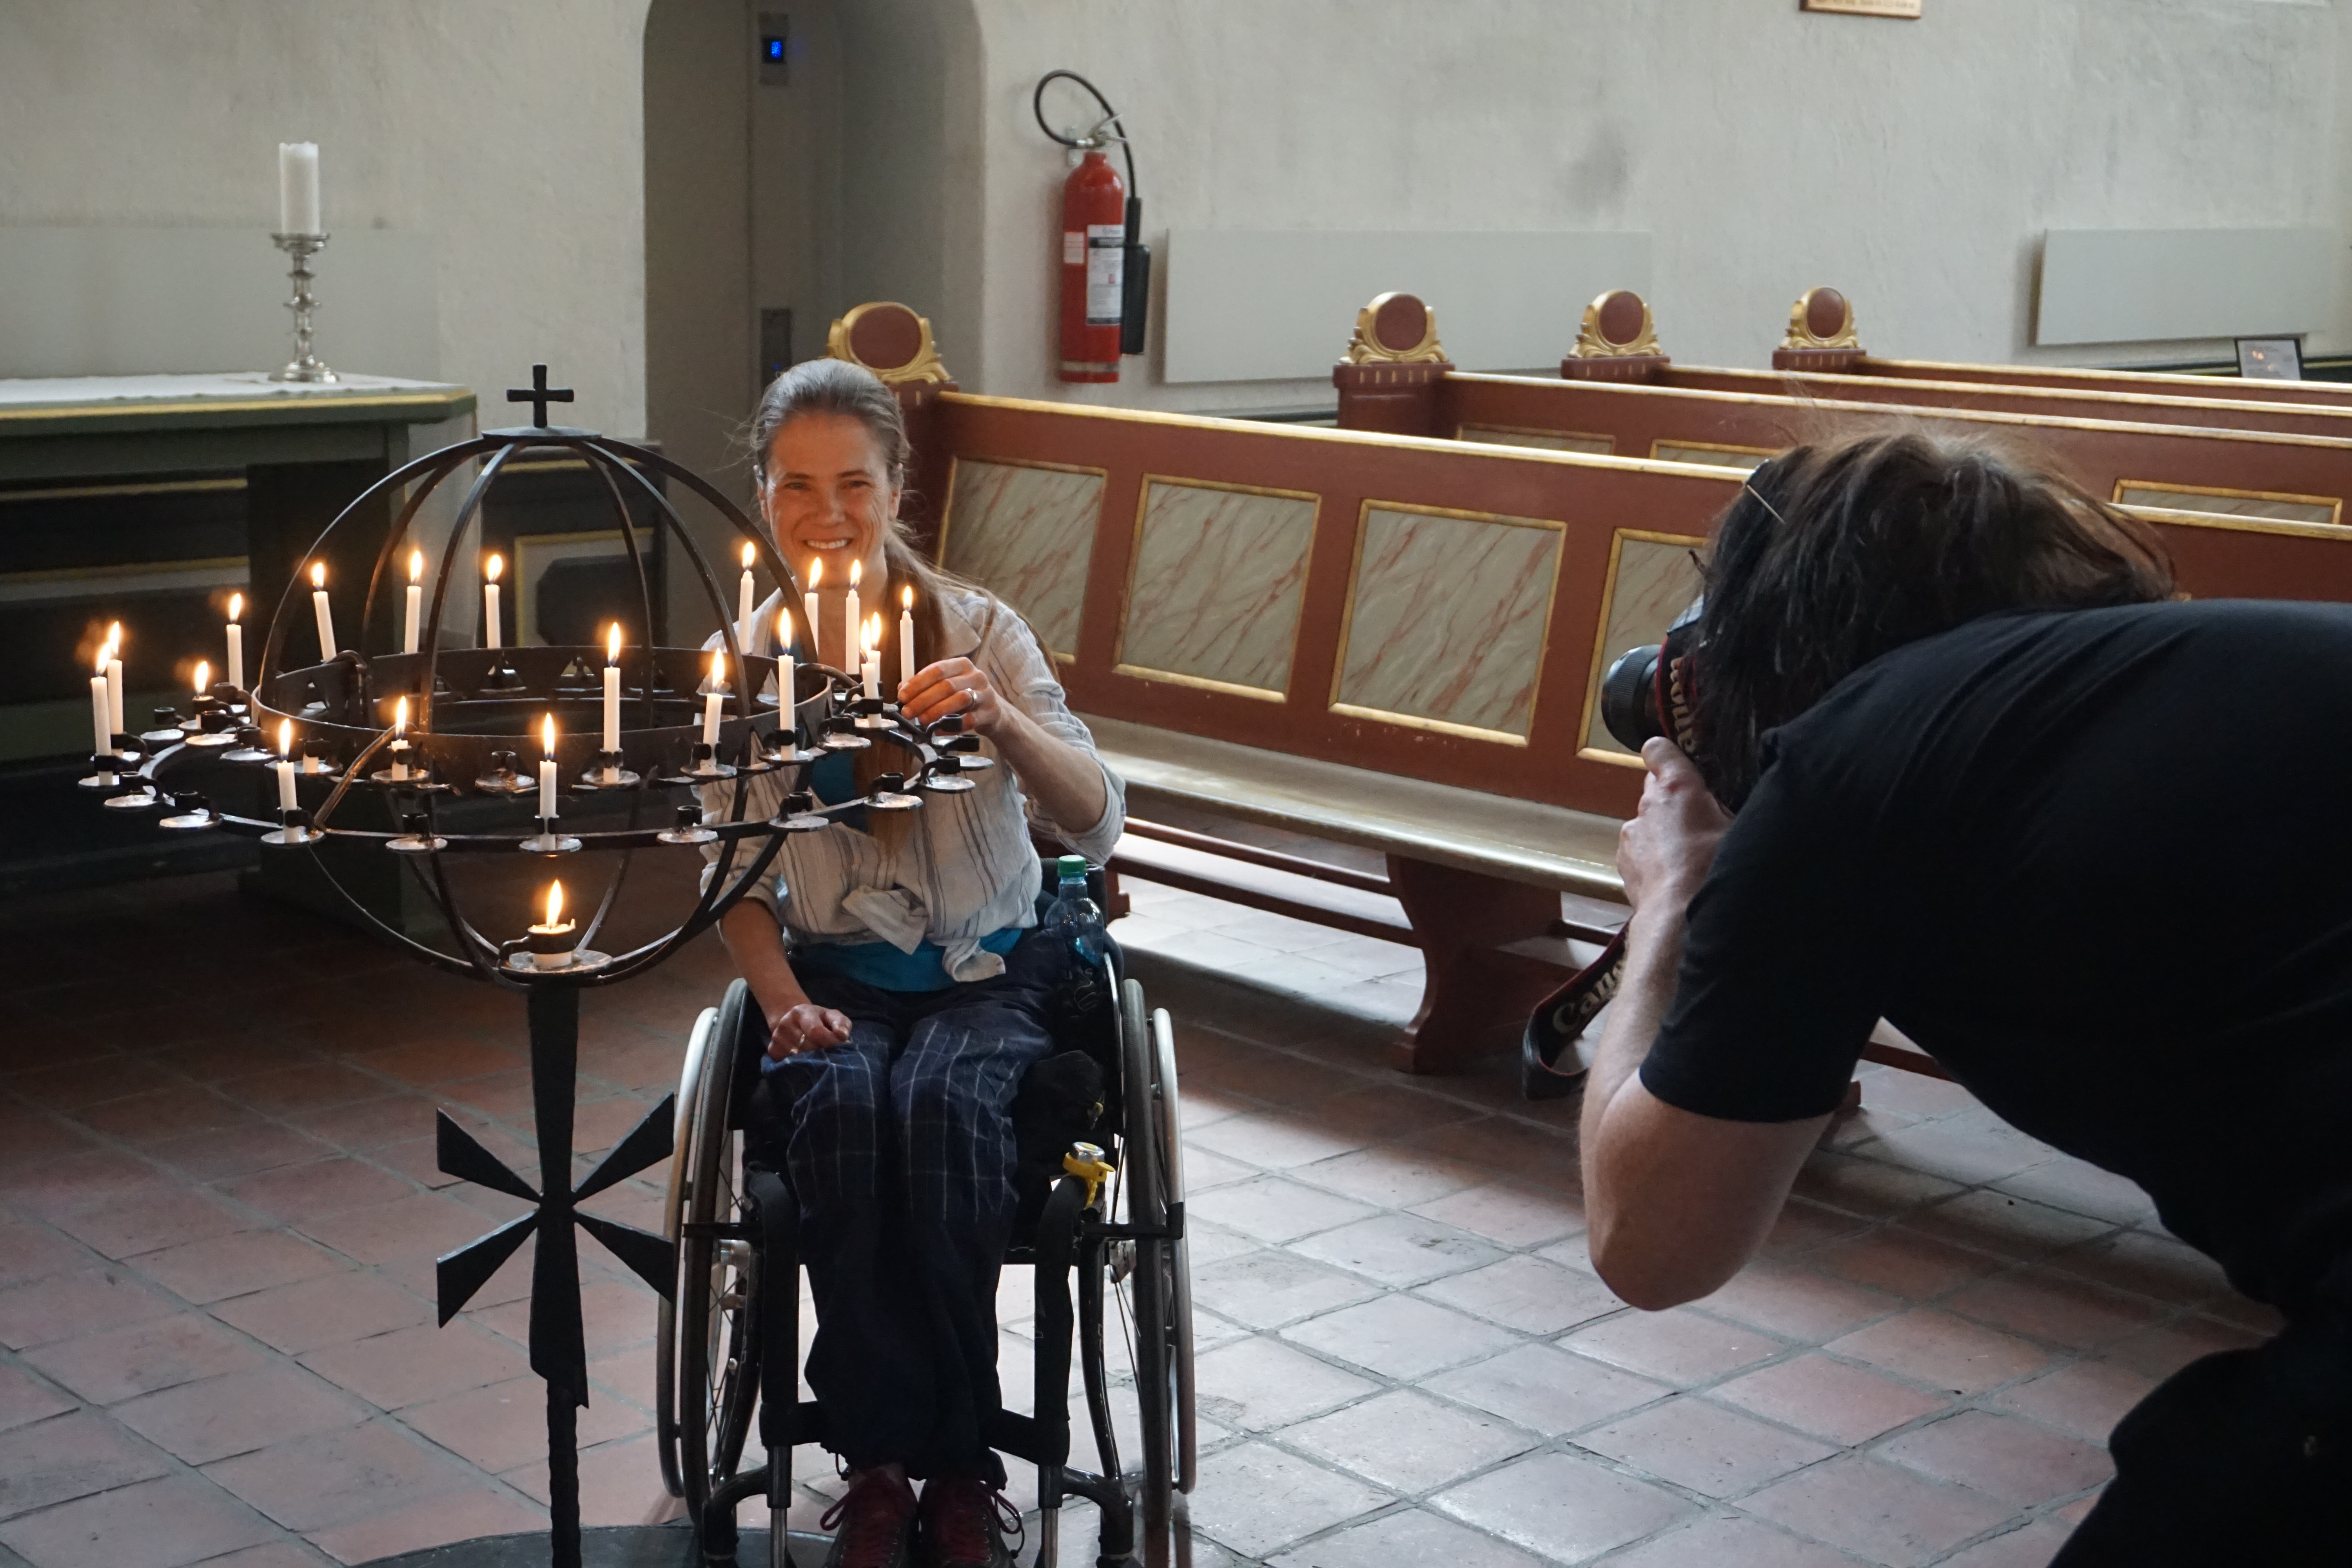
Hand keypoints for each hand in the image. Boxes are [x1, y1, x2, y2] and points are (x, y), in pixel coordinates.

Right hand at [767, 1001, 852, 1059]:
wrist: (794, 1021)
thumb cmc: (819, 1020)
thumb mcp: (833, 1016)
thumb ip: (841, 1024)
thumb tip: (842, 1036)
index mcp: (801, 1012)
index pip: (815, 1032)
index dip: (829, 1042)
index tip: (839, 1046)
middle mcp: (785, 1023)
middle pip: (806, 1047)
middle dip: (821, 1052)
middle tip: (828, 1053)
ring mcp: (776, 1037)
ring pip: (797, 1058)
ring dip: (811, 1061)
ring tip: (817, 1056)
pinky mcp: (772, 1050)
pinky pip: (787, 1063)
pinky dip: (799, 1065)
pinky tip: (805, 1061)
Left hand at [897, 657, 1008, 736]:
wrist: (995, 712)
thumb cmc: (965, 697)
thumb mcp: (948, 687)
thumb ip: (926, 686)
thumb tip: (902, 690)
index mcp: (962, 665)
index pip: (937, 669)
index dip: (917, 683)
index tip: (902, 696)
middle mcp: (976, 676)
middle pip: (946, 686)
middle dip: (923, 700)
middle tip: (908, 712)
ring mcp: (986, 693)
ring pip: (959, 700)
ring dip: (937, 711)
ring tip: (922, 721)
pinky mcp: (991, 712)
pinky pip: (970, 720)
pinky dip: (952, 726)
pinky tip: (939, 730)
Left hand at [1617, 738, 1732, 913]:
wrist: (1681, 918)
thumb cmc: (1715, 871)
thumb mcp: (1739, 831)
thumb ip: (1724, 811)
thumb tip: (1722, 809)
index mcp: (1678, 787)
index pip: (1660, 750)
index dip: (1666, 755)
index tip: (1675, 763)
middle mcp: (1649, 805)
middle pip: (1656, 790)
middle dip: (1673, 801)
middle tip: (1699, 821)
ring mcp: (1632, 834)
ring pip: (1648, 824)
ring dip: (1663, 834)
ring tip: (1689, 858)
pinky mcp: (1624, 862)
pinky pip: (1639, 851)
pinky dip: (1653, 859)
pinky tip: (1674, 877)